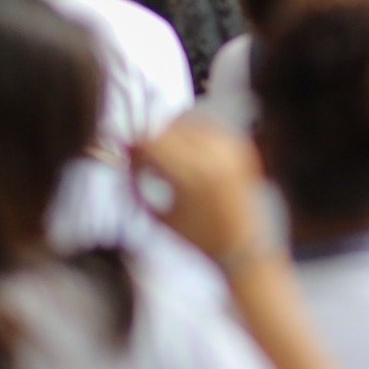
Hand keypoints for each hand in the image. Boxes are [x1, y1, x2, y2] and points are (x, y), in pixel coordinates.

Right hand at [130, 116, 267, 261]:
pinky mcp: (241, 145)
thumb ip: (137, 185)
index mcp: (194, 175)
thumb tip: (124, 156)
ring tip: (164, 157)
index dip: (134, 149)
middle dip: (151, 141)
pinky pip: (206, 127)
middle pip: (167, 128)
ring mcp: (231, 146)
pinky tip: (184, 153)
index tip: (128, 160)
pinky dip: (190, 134)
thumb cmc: (198, 238)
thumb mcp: (159, 216)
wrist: (245, 246)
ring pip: (187, 122)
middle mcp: (215, 154)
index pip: (151, 142)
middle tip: (143, 158)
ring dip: (170, 134)